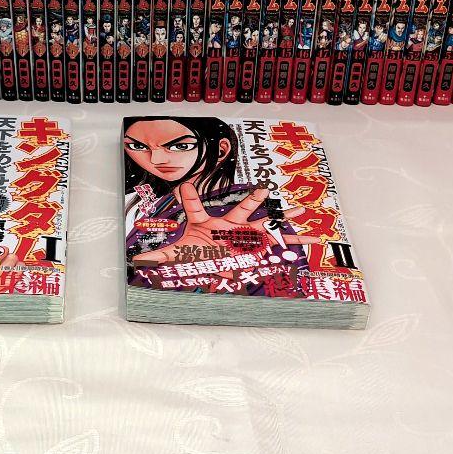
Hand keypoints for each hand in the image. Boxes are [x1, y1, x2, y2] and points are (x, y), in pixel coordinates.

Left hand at [132, 182, 316, 265]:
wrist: (216, 269)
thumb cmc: (200, 256)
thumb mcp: (180, 256)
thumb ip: (160, 255)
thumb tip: (138, 259)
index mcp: (212, 224)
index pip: (197, 208)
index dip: (189, 198)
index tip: (184, 184)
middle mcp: (233, 227)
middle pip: (244, 211)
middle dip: (253, 200)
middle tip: (264, 188)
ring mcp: (249, 236)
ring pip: (269, 224)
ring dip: (285, 219)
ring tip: (303, 210)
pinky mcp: (261, 249)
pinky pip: (281, 246)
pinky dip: (297, 244)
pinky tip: (314, 239)